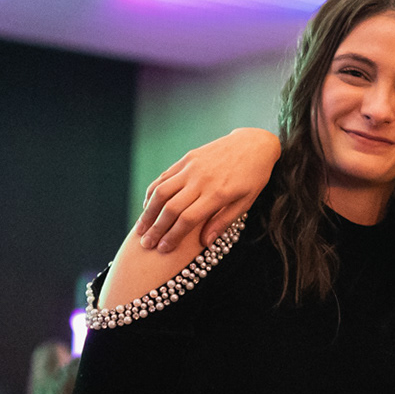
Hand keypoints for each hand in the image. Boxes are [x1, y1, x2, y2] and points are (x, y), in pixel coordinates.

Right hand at [134, 128, 278, 251]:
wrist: (253, 144)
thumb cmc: (253, 177)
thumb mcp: (246, 202)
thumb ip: (224, 222)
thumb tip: (205, 243)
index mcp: (218, 193)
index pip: (188, 219)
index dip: (173, 236)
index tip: (163, 249)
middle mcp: (202, 180)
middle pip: (171, 208)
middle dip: (156, 229)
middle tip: (146, 244)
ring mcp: (192, 167)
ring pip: (162, 191)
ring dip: (148, 212)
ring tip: (140, 229)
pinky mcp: (187, 158)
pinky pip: (164, 177)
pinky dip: (152, 192)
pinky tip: (147, 206)